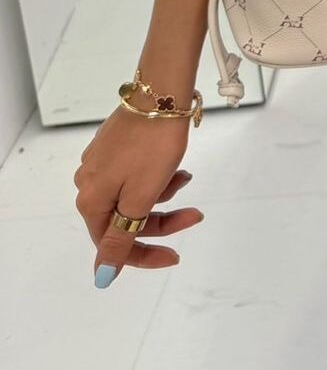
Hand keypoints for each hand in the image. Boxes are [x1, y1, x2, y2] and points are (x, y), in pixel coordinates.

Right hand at [74, 108, 202, 287]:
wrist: (161, 93)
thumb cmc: (152, 145)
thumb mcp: (140, 197)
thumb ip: (121, 238)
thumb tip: (101, 276)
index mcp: (91, 199)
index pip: (113, 244)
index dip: (144, 255)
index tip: (175, 255)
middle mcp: (89, 182)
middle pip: (124, 219)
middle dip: (161, 221)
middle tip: (194, 214)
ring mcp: (101, 162)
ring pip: (133, 196)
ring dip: (161, 195)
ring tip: (184, 177)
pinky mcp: (115, 146)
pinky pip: (134, 175)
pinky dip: (156, 177)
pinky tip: (175, 167)